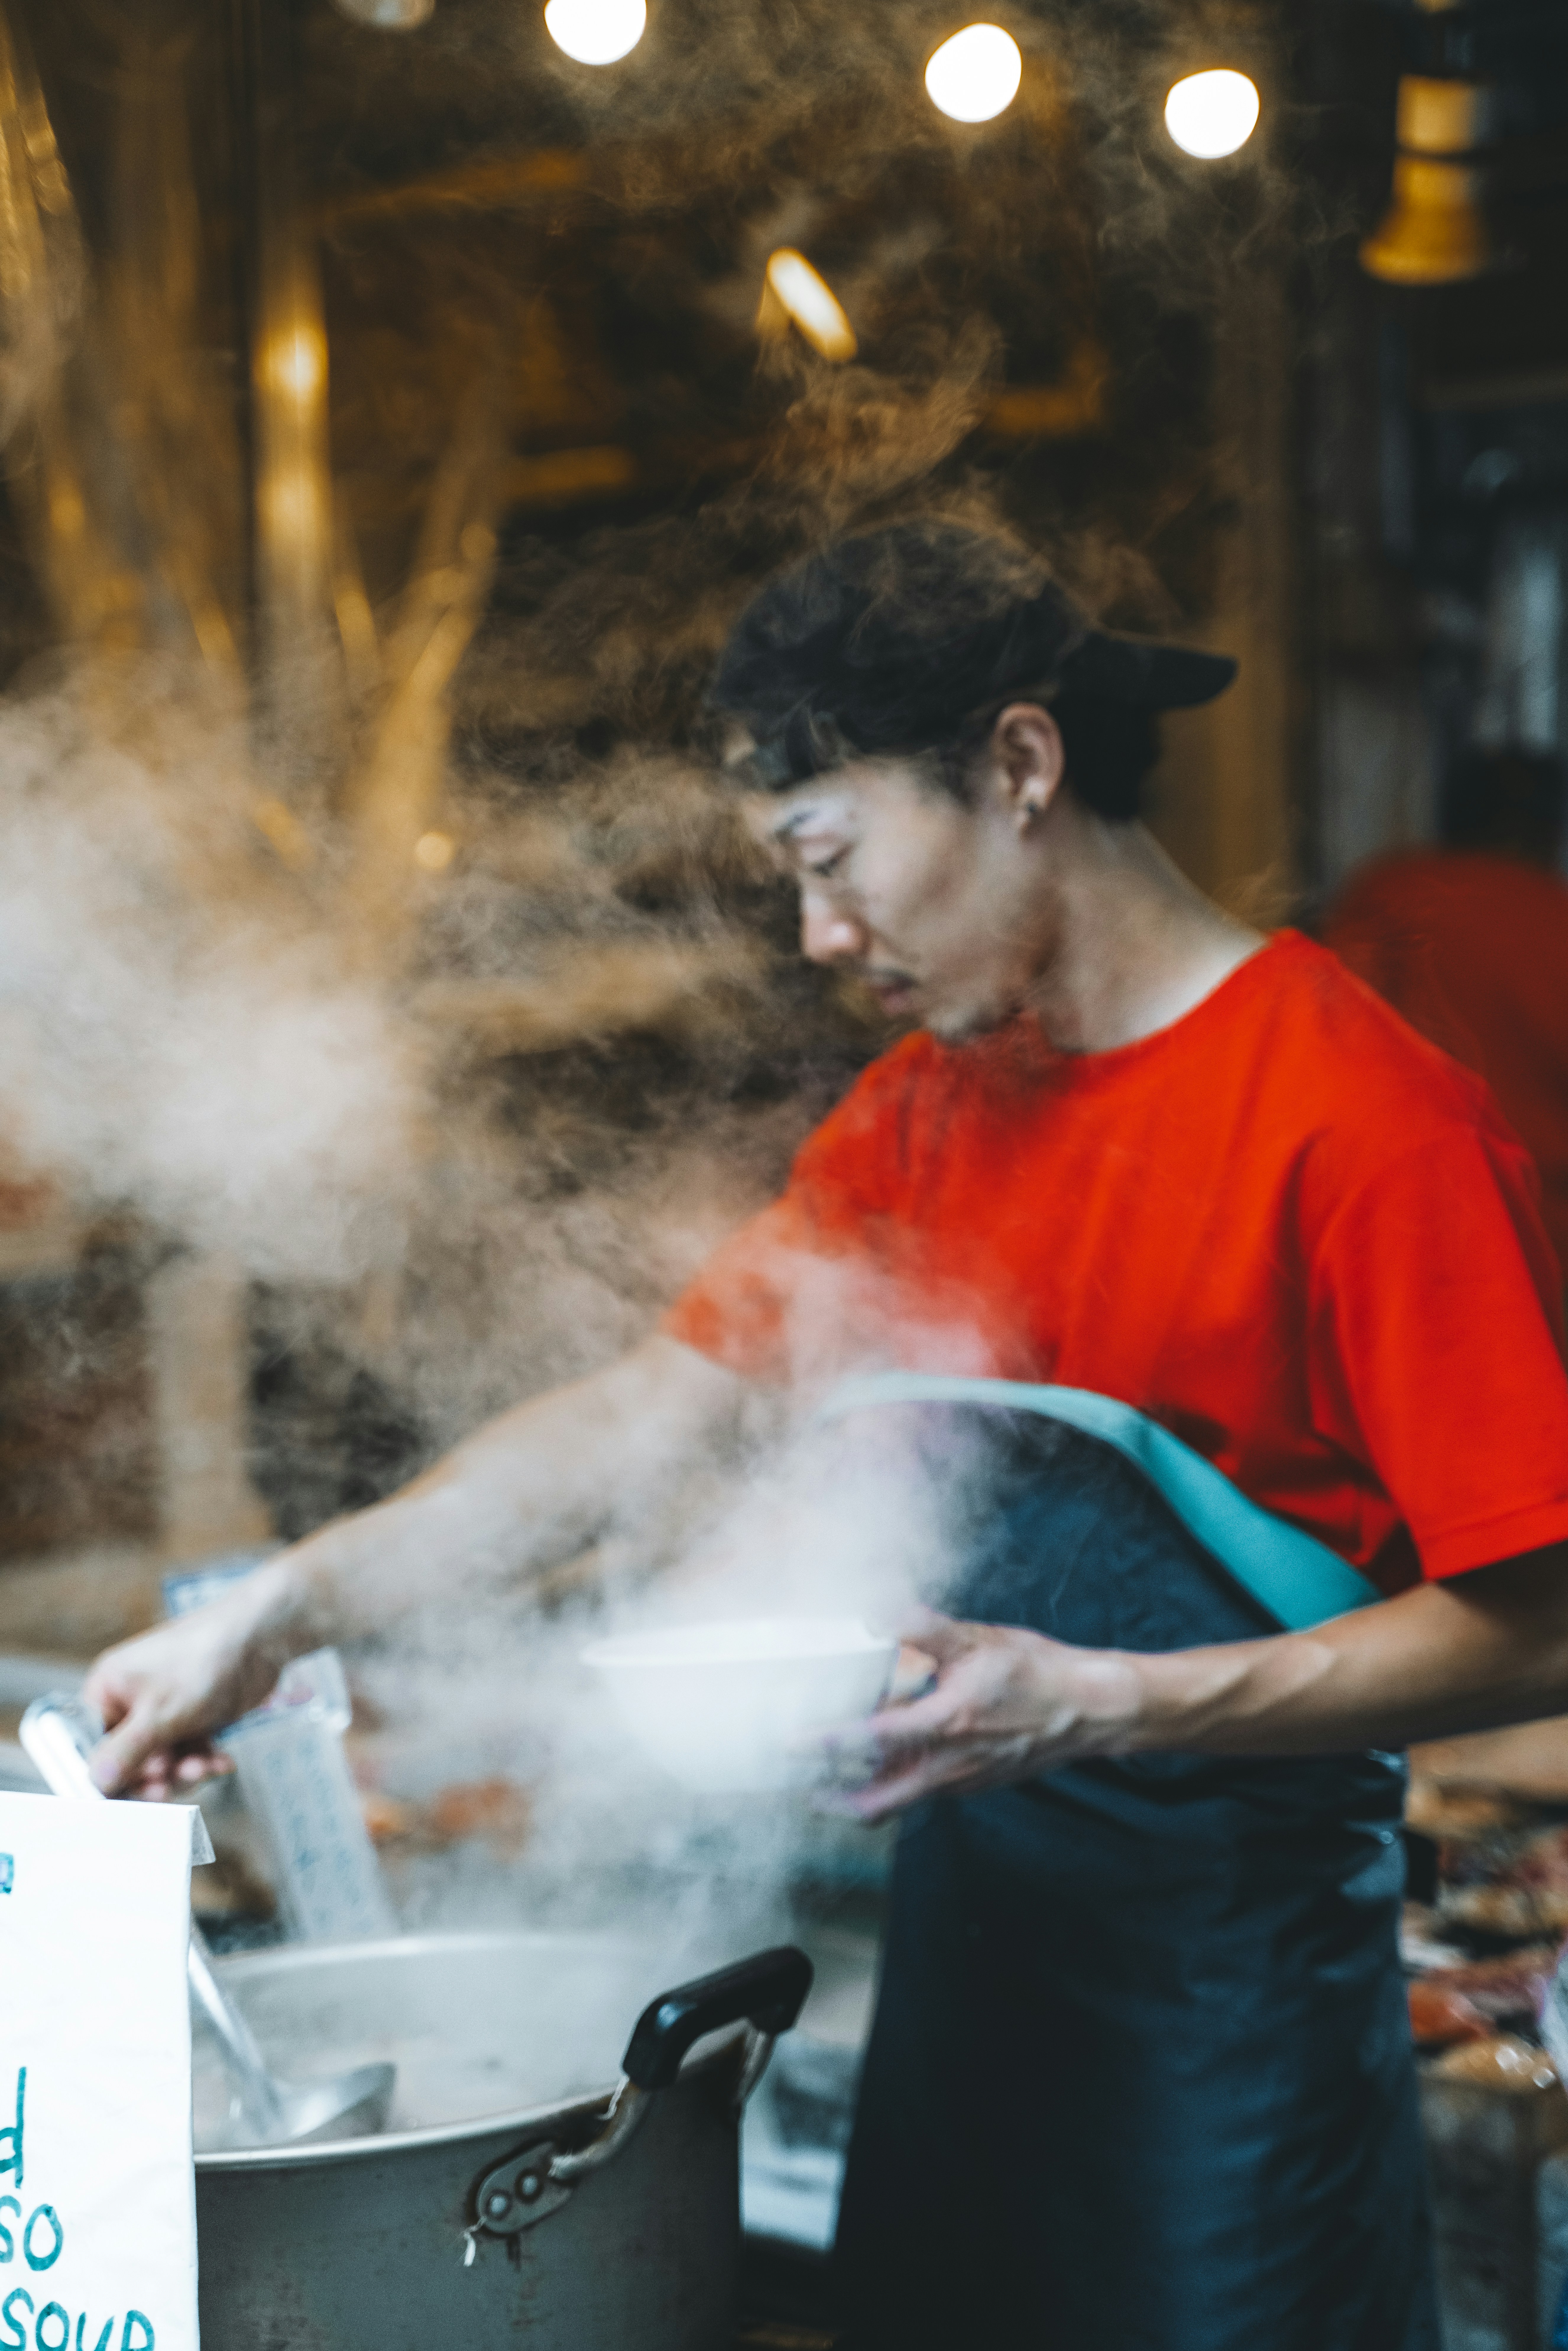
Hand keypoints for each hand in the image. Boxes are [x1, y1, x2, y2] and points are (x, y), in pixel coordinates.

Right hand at [82, 1566, 301, 1795]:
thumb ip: (125, 1753)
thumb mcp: (159, 1715)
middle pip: (128, 1761)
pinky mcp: (192, 1718)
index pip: (90, 1748)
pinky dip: (203, 1761)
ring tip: (203, 1766)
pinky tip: (221, 1762)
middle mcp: (131, 1701)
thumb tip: (94, 1783)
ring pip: (162, 1763)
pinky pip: (188, 1754)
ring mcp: (163, 1710)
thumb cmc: (204, 1661)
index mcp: (107, 1690)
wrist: (262, 1637)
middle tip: (171, 1784)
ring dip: (183, 1772)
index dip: (109, 1777)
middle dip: (153, 1777)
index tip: (131, 1797)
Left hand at [820, 1607, 1142, 1822]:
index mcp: (948, 1724)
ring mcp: (960, 1781)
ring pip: (896, 1801)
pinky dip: (890, 1784)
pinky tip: (875, 1762)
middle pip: (875, 1801)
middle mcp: (950, 1765)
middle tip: (794, 1779)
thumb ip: (926, 1628)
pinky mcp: (969, 1785)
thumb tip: (880, 1612)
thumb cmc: (1036, 1672)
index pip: (873, 1740)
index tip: (790, 1742)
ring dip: (856, 1794)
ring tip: (820, 1780)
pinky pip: (919, 1792)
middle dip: (829, 1796)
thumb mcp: (979, 1640)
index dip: (827, 1743)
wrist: (1088, 1709)